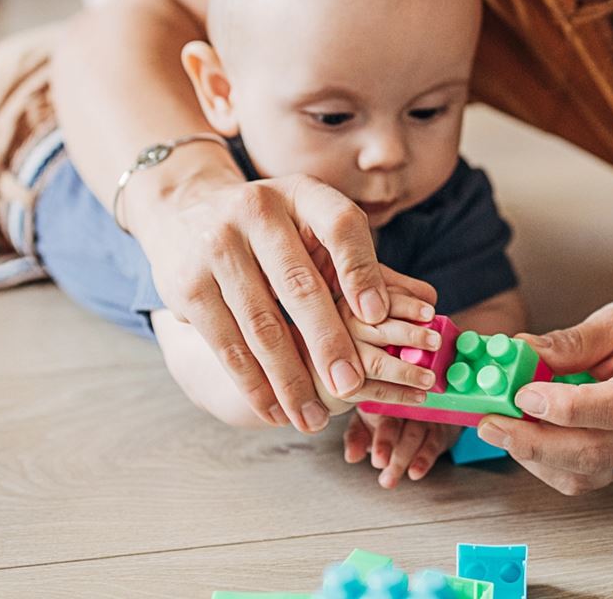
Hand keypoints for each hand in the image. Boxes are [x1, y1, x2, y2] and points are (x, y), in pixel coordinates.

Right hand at [133, 169, 434, 434]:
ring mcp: (218, 247)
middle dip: (327, 343)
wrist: (185, 211)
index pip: (340, 227)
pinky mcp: (187, 284)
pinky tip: (273, 408)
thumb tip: (427, 302)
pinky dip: (251, 382)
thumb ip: (358, 260)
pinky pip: (226, 342)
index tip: (376, 315)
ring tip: (312, 417)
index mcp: (302, 194)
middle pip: (300, 285)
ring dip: (289, 378)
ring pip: (261, 324)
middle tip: (350, 387)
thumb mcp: (311, 222)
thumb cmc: (273, 228)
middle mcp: (257, 212)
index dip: (361, 270)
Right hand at [306, 266, 446, 409]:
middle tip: (435, 342)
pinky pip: (372, 391)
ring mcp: (335, 357)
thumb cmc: (354, 330)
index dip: (408, 305)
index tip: (430, 313)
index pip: (379, 299)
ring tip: (430, 377)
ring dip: (407, 372)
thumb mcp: (373, 303)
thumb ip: (399, 294)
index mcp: (350, 300)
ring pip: (376, 364)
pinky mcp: (335, 386)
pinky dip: (399, 394)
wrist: (317, 364)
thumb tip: (429, 296)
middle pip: (379, 331)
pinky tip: (418, 395)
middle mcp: (339, 325)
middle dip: (411, 336)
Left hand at [343, 412, 460, 487]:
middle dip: (394, 455)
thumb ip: (355, 438)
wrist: (419, 410)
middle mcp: (405, 404)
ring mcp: (424, 414)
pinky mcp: (438, 428)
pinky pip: (433, 444)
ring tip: (390, 480)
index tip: (379, 461)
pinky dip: (424, 460)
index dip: (383, 441)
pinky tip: (415, 473)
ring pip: (416, 436)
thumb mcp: (364, 425)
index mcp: (383, 400)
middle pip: (402, 428)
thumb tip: (351, 456)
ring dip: (404, 461)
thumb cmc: (383, 418)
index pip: (384, 418)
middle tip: (386, 478)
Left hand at [473, 293, 612, 494]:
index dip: (566, 407)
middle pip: (596, 452)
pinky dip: (550, 464)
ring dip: (536, 457)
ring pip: (588, 473)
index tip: (524, 392)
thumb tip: (521, 351)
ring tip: (499, 427)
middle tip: (490, 421)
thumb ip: (574, 340)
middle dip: (534, 442)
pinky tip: (525, 438)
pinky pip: (589, 476)